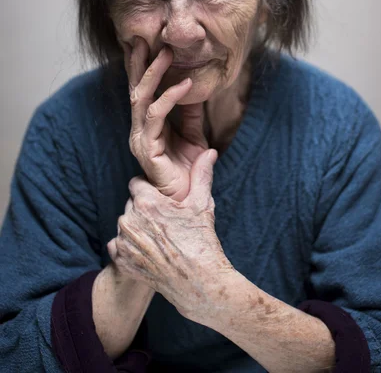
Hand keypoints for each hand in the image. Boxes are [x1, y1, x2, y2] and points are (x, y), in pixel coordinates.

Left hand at [107, 148, 233, 320]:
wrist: (198, 283)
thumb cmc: (201, 241)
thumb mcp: (202, 204)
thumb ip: (201, 175)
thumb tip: (209, 152)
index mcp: (147, 202)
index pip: (137, 184)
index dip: (150, 191)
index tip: (162, 202)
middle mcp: (129, 219)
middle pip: (131, 204)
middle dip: (144, 209)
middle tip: (164, 223)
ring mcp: (123, 242)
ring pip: (125, 224)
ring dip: (136, 228)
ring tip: (158, 239)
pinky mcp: (121, 260)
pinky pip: (117, 245)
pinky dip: (128, 248)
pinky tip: (147, 252)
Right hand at [124, 37, 209, 201]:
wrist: (186, 200)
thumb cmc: (187, 170)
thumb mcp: (193, 134)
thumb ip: (189, 113)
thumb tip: (193, 87)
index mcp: (147, 125)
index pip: (141, 90)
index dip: (142, 68)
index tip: (146, 44)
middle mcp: (138, 128)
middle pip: (135, 89)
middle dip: (139, 63)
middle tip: (145, 39)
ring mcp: (140, 137)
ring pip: (141, 97)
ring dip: (154, 73)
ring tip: (167, 53)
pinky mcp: (146, 147)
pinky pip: (156, 115)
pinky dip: (171, 96)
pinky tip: (186, 83)